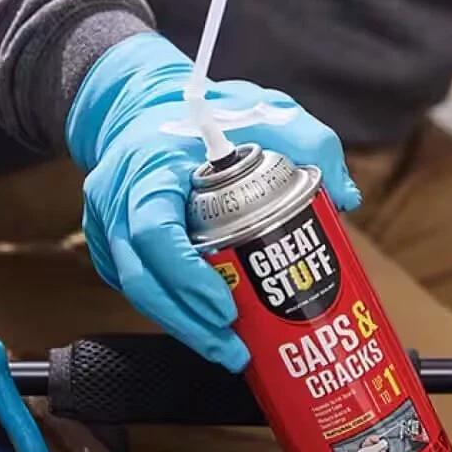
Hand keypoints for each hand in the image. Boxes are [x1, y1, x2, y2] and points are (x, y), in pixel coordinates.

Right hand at [66, 33, 360, 371]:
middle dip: (187, 322)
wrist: (146, 102)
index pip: (154, 230)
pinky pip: (134, 285)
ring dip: (180, 325)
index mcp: (149, 164)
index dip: (187, 276)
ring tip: (226, 349)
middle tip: (232, 349)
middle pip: (140, 277)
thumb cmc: (205, 111)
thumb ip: (310, 142)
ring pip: (135, 288)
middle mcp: (117, 197)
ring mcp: (107, 223)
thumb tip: (345, 199)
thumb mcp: (264, 110)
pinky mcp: (110, 242)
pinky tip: (202, 327)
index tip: (226, 307)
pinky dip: (168, 310)